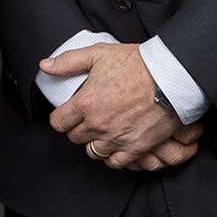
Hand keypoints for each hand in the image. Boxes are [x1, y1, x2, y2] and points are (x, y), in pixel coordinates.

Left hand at [40, 43, 200, 169]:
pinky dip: (112, 156)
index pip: (59, 122)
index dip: (60, 118)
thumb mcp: (97, 54)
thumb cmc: (137, 64)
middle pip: (75, 138)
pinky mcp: (136, 147)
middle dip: (77, 128)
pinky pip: (115, 162)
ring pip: (93, 152)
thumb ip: (68, 62)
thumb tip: (46, 66)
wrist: (170, 77)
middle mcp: (99, 124)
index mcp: (86, 103)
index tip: (66, 114)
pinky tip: (114, 145)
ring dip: (93, 143)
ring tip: (100, 131)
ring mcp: (117, 138)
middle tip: (86, 119)